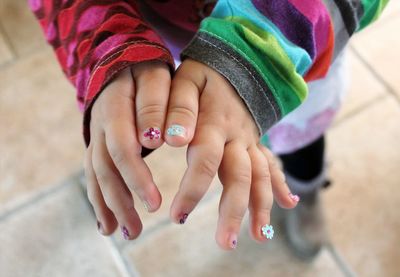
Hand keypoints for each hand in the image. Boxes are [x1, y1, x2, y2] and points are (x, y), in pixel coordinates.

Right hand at [84, 61, 169, 238]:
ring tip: (124, 233)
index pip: (121, 147)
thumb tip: (155, 141)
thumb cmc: (147, 70)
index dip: (135, 176)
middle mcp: (100, 125)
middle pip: (105, 167)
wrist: (124, 61)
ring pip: (96, 174)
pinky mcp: (98, 143)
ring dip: (108, 205)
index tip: (154, 203)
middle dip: (120, 200)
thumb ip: (155, 104)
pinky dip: (100, 198)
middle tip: (137, 230)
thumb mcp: (155, 77)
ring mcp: (96, 135)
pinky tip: (108, 221)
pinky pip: (94, 173)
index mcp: (115, 107)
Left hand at [164, 59, 298, 248]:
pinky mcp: (256, 143)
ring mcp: (251, 140)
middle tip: (225, 243)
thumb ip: (176, 107)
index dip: (193, 189)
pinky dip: (280, 185)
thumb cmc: (203, 72)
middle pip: (241, 176)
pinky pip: (272, 165)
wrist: (236, 60)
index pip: (206, 159)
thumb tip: (173, 140)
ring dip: (261, 207)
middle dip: (234, 211)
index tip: (177, 217)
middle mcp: (238, 135)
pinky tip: (291, 204)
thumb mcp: (186, 79)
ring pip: (261, 176)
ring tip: (261, 237)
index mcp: (215, 121)